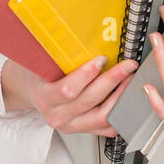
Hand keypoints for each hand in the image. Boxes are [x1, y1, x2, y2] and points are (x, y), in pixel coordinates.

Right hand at [6, 56, 138, 136]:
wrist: (33, 93)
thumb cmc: (39, 75)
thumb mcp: (42, 64)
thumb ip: (59, 56)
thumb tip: (84, 33)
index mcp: (45, 98)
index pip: (67, 90)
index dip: (86, 74)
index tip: (102, 58)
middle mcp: (58, 116)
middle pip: (89, 101)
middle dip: (112, 81)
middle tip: (127, 65)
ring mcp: (71, 126)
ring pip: (102, 117)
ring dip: (120, 96)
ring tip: (130, 79)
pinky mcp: (83, 131)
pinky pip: (107, 128)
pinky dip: (120, 112)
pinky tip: (127, 97)